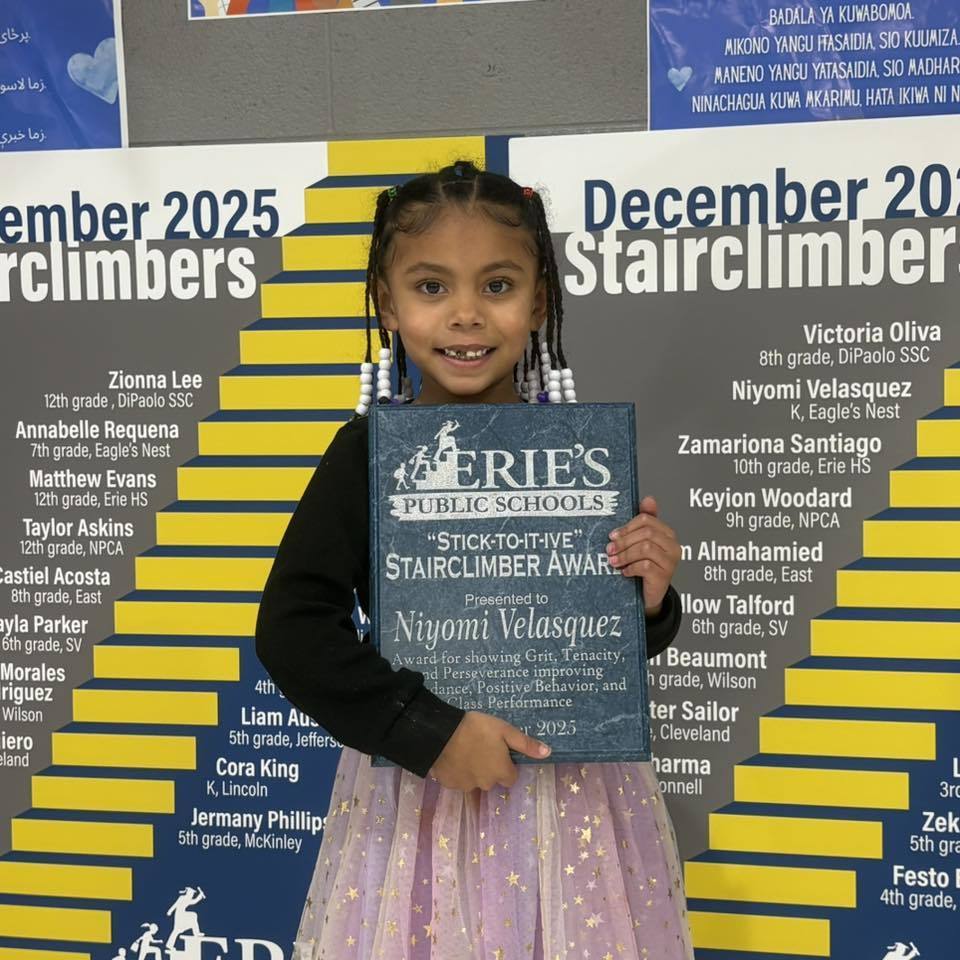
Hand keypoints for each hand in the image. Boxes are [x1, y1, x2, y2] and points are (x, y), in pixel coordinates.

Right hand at [429, 711, 550, 791]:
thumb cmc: (477, 729)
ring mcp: (467, 786)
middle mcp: (486, 784)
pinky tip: (453, 757)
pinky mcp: (449, 784)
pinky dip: (457, 772)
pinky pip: (457, 781)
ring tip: (465, 751)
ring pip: (474, 782)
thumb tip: (547, 753)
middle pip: (492, 780)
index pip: (510, 778)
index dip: (506, 766)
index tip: (499, 753)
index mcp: (501, 772)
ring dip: (473, 771)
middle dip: (489, 769)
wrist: (442, 733)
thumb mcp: (504, 730)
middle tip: (481, 749)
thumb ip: (525, 744)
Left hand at [606, 495, 681, 614]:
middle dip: (624, 541)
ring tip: (614, 561)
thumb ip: (643, 523)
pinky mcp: (665, 576)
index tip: (612, 535)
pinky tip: (625, 572)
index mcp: (667, 533)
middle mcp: (673, 546)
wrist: (648, 594)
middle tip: (609, 550)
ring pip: (645, 548)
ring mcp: (671, 562)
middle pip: (646, 533)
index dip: (627, 527)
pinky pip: (645, 566)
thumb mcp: (640, 543)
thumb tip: (649, 498)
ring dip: (625, 554)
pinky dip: (631, 568)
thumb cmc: (643, 566)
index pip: (647, 520)